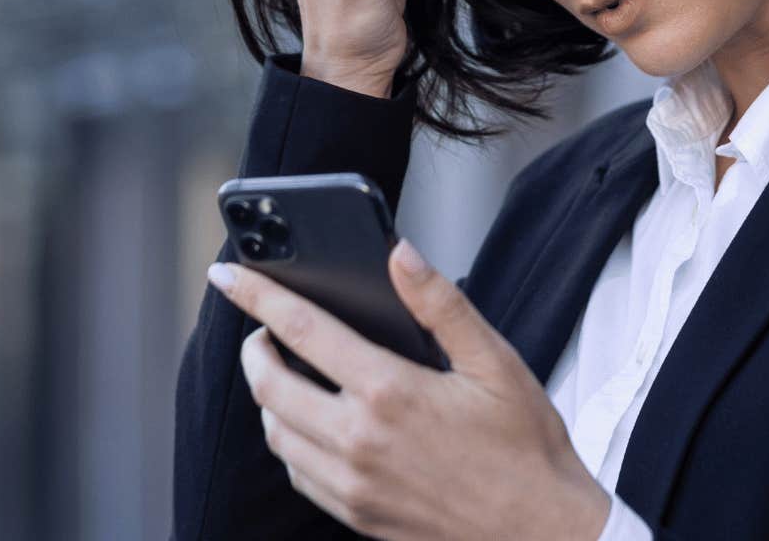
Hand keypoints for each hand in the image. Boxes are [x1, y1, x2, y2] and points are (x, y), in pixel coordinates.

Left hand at [205, 239, 610, 540]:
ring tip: (287, 373)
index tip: (227, 277)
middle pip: (269, 387)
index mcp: (390, 393)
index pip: (302, 329)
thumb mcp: (495, 362)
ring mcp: (353, 485)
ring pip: (276, 434)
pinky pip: (298, 474)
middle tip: (262, 330)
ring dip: (268, 398)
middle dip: (254, 349)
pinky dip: (291, 442)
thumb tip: (400, 255)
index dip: (257, 296)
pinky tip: (314, 426)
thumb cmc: (525, 448)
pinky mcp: (357, 515)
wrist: (541, 533)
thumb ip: (441, 304)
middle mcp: (359, 441)